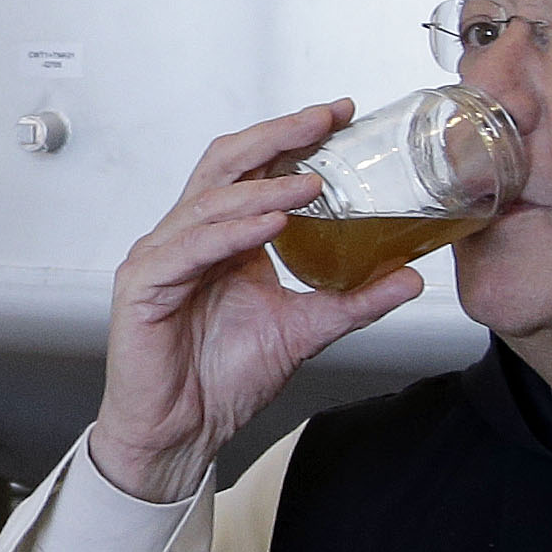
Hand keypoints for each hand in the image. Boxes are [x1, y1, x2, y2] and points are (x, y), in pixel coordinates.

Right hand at [89, 102, 427, 504]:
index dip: (292, 138)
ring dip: (263, 188)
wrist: (181, 434)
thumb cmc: (220, 381)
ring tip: (311, 182)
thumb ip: (352, 300)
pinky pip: (189, 247)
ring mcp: (163, 257)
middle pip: (227, 163)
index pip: (254, 168)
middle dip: (278, 136)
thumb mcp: (303, 330)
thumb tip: (408, 277)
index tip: (340, 117)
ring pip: (211, 201)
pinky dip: (231, 232)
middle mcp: (190, 238)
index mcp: (224, 239)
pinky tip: (270, 224)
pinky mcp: (143, 286)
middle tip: (326, 120)